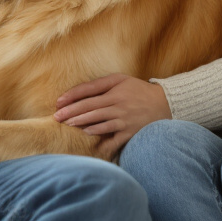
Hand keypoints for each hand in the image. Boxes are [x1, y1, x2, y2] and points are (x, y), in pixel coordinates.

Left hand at [54, 74, 170, 157]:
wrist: (164, 104)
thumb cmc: (137, 90)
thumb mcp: (120, 80)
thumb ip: (100, 84)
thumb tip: (78, 93)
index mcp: (115, 91)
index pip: (88, 94)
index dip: (72, 98)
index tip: (58, 103)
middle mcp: (119, 105)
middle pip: (90, 109)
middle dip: (71, 113)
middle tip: (57, 118)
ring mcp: (124, 120)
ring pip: (99, 123)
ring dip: (83, 124)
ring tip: (69, 125)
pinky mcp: (130, 133)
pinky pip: (113, 139)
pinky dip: (101, 140)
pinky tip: (89, 138)